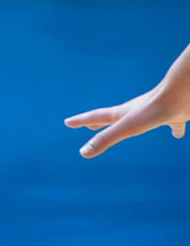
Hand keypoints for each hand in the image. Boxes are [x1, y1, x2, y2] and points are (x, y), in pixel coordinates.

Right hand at [66, 61, 189, 157]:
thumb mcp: (128, 127)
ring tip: (131, 128)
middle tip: (89, 125)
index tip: (68, 122)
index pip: (97, 117)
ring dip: (132, 125)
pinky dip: (172, 129)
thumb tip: (83, 152)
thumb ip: (106, 139)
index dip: (81, 120)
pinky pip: (171, 124)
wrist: (183, 93)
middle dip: (100, 123)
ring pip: (140, 121)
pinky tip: (176, 134)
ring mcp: (154, 113)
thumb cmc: (156, 109)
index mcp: (123, 114)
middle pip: (113, 118)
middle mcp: (136, 112)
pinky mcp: (173, 115)